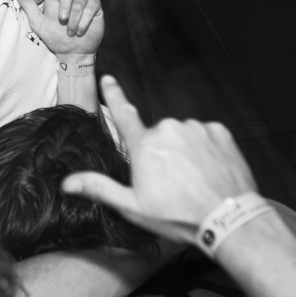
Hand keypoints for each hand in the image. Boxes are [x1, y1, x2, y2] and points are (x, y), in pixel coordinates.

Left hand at [12, 0, 103, 56]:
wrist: (74, 52)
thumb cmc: (55, 38)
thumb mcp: (38, 24)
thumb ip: (29, 6)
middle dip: (65, 5)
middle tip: (62, 22)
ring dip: (74, 18)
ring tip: (72, 31)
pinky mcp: (95, 5)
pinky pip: (91, 6)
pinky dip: (84, 20)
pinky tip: (81, 30)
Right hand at [63, 76, 257, 243]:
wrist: (228, 218)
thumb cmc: (178, 215)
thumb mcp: (133, 206)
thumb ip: (99, 188)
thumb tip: (67, 182)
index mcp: (144, 146)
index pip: (123, 114)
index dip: (113, 95)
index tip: (108, 79)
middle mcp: (167, 129)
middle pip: (156, 134)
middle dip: (159, 151)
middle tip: (169, 180)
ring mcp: (195, 128)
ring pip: (181, 134)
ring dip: (182, 150)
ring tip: (191, 178)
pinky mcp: (219, 131)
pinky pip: (204, 135)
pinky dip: (203, 149)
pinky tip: (207, 170)